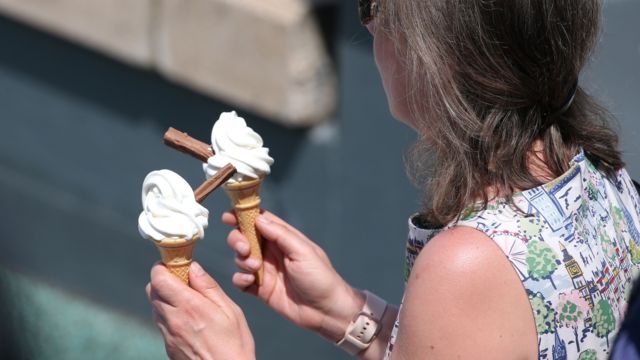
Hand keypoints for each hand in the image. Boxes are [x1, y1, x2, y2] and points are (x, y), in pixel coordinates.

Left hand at [146, 262, 254, 359]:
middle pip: (152, 290)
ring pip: (155, 307)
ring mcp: (168, 335)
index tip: (176, 265)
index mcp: (189, 307)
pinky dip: (170, 316)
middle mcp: (173, 320)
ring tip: (189, 302)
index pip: (158, 279)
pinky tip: (190, 321)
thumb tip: (193, 267)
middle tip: (184, 281)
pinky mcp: (168, 347)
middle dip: (164, 280)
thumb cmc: (235, 344)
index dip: (163, 267)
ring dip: (166, 298)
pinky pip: (162, 324)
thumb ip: (208, 287)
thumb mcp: (230, 310)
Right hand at [223, 211, 364, 341]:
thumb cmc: (320, 278)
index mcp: (284, 238)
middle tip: (245, 249)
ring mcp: (265, 270)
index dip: (242, 216)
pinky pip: (241, 280)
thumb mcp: (303, 251)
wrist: (325, 311)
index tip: (228, 216)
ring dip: (242, 261)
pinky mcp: (260, 289)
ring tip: (255, 268)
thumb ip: (280, 234)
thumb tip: (258, 218)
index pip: (260, 221)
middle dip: (238, 240)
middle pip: (245, 238)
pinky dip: (240, 279)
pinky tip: (249, 282)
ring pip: (240, 258)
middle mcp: (272, 252)